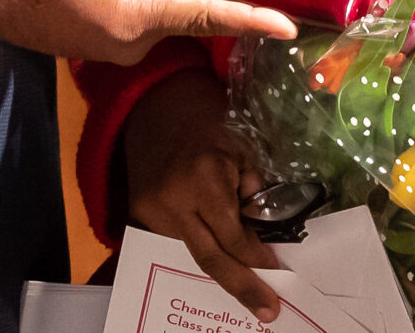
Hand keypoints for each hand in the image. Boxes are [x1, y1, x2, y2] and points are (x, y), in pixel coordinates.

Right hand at [122, 68, 281, 320]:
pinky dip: (195, 250)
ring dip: (219, 269)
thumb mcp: (240, 147)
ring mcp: (151, 209)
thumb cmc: (206, 120)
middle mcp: (174, 200)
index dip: (257, 258)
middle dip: (242, 285)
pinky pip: (171, 242)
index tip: (276, 273)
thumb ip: (251, 188)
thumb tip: (259, 228)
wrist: (154, 104)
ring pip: (189, 253)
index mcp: (204, 178)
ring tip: (246, 290)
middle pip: (210, 257)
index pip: (234, 235)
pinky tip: (216, 262)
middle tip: (268, 311)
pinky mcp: (138, 212)